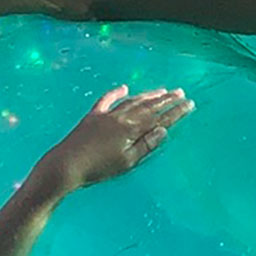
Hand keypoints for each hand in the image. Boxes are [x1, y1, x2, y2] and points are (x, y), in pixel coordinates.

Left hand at [35, 86, 191, 192]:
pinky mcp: (93, 116)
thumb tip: (163, 131)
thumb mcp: (127, 162)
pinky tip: (124, 87)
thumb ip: (146, 145)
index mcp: (131, 129)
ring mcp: (106, 114)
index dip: (175, 111)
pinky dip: (116, 92)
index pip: (159, 118)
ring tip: (162, 90)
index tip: (189, 104)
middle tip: (180, 92)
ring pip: (131, 100)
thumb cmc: (99, 168)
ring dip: (148, 95)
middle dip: (165, 99)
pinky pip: (107, 100)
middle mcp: (121, 117)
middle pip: (148, 106)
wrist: (67, 164)